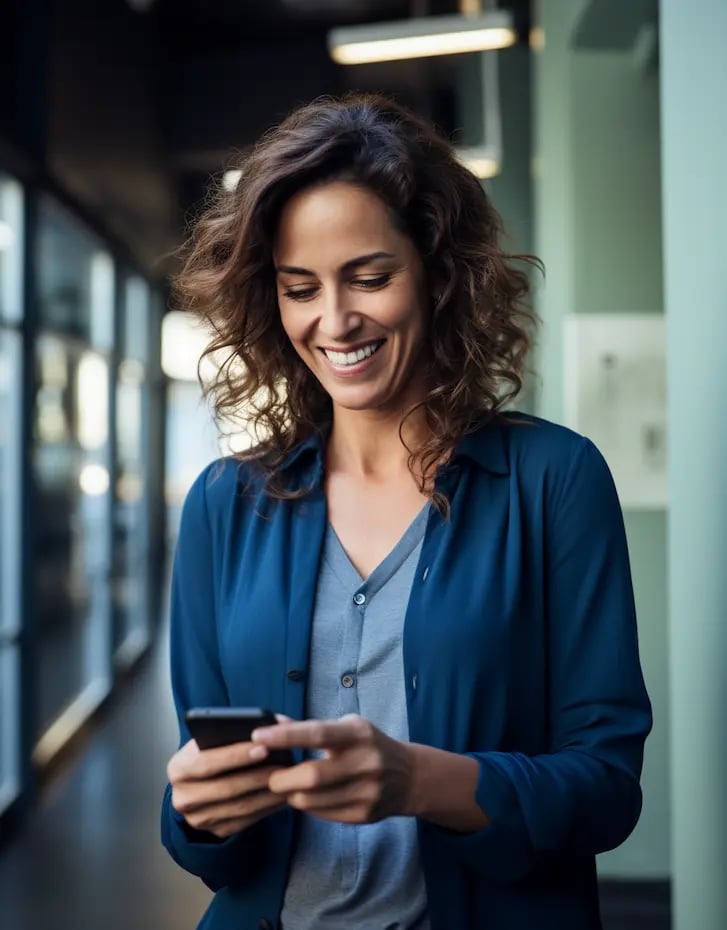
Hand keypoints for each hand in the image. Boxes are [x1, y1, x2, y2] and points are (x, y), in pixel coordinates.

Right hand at [167, 737, 286, 838]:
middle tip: (284, 766)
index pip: (206, 762)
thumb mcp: (213, 737)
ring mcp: (198, 819)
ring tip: (289, 780)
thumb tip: (277, 723)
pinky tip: (283, 795)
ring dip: (268, 794)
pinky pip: (246, 821)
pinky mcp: (215, 831)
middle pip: (225, 788)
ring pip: (240, 807)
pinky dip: (268, 808)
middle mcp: (182, 798)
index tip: (263, 747)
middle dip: (258, 776)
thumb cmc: (212, 752)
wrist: (198, 783)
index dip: (235, 755)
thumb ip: (240, 728)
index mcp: (178, 768)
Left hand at [251, 714, 414, 824]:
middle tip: (270, 776)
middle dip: (282, 778)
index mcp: (359, 734)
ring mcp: (367, 791)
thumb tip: (273, 724)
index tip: (258, 736)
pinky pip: (323, 814)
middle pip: (311, 776)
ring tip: (287, 786)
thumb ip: (311, 727)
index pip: (317, 733)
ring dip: (291, 794)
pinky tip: (307, 797)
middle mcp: (366, 762)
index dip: (285, 736)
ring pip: (312, 800)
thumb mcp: (347, 727)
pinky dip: (307, 806)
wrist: (409, 776)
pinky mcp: (364, 815)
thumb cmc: (368, 745)